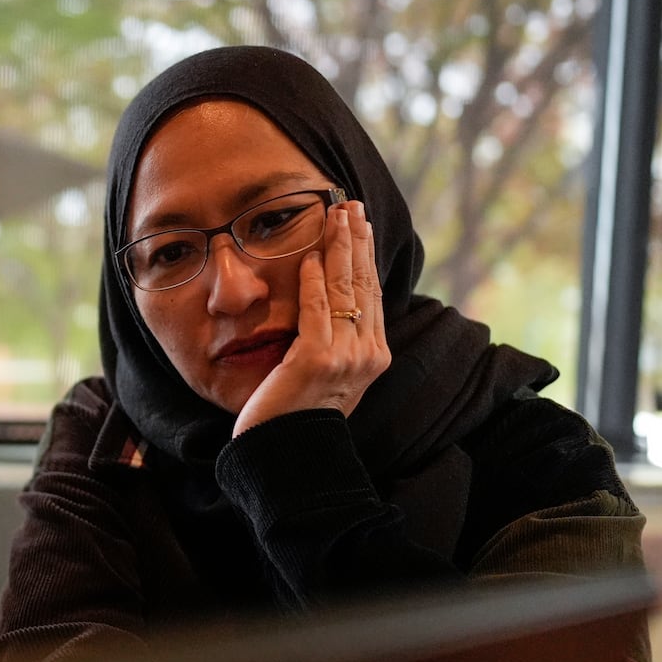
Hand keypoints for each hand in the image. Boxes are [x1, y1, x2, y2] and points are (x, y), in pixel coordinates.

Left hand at [233, 200, 389, 435]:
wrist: (288, 456)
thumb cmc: (298, 417)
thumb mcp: (327, 377)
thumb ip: (335, 344)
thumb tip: (331, 308)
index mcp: (372, 356)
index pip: (370, 294)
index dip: (365, 256)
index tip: (359, 224)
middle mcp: (366, 354)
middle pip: (363, 285)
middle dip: (356, 241)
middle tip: (349, 206)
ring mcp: (345, 358)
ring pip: (345, 291)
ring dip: (339, 249)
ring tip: (334, 216)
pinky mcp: (316, 361)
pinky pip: (317, 312)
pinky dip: (314, 283)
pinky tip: (311, 258)